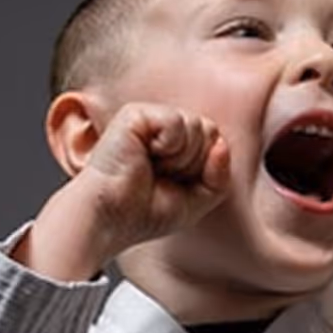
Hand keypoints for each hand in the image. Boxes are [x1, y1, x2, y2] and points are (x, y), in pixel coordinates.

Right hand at [17, 103, 230, 280]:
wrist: (109, 219)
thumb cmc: (145, 213)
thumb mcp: (196, 202)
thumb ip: (219, 177)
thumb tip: (222, 144)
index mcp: (177, 144)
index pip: (215, 141)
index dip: (204, 168)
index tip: (177, 185)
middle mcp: (162, 128)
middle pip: (209, 130)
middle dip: (194, 163)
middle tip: (163, 177)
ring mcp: (149, 118)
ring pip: (196, 126)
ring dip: (180, 159)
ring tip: (152, 168)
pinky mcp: (135, 114)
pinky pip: (176, 122)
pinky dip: (167, 147)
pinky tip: (144, 156)